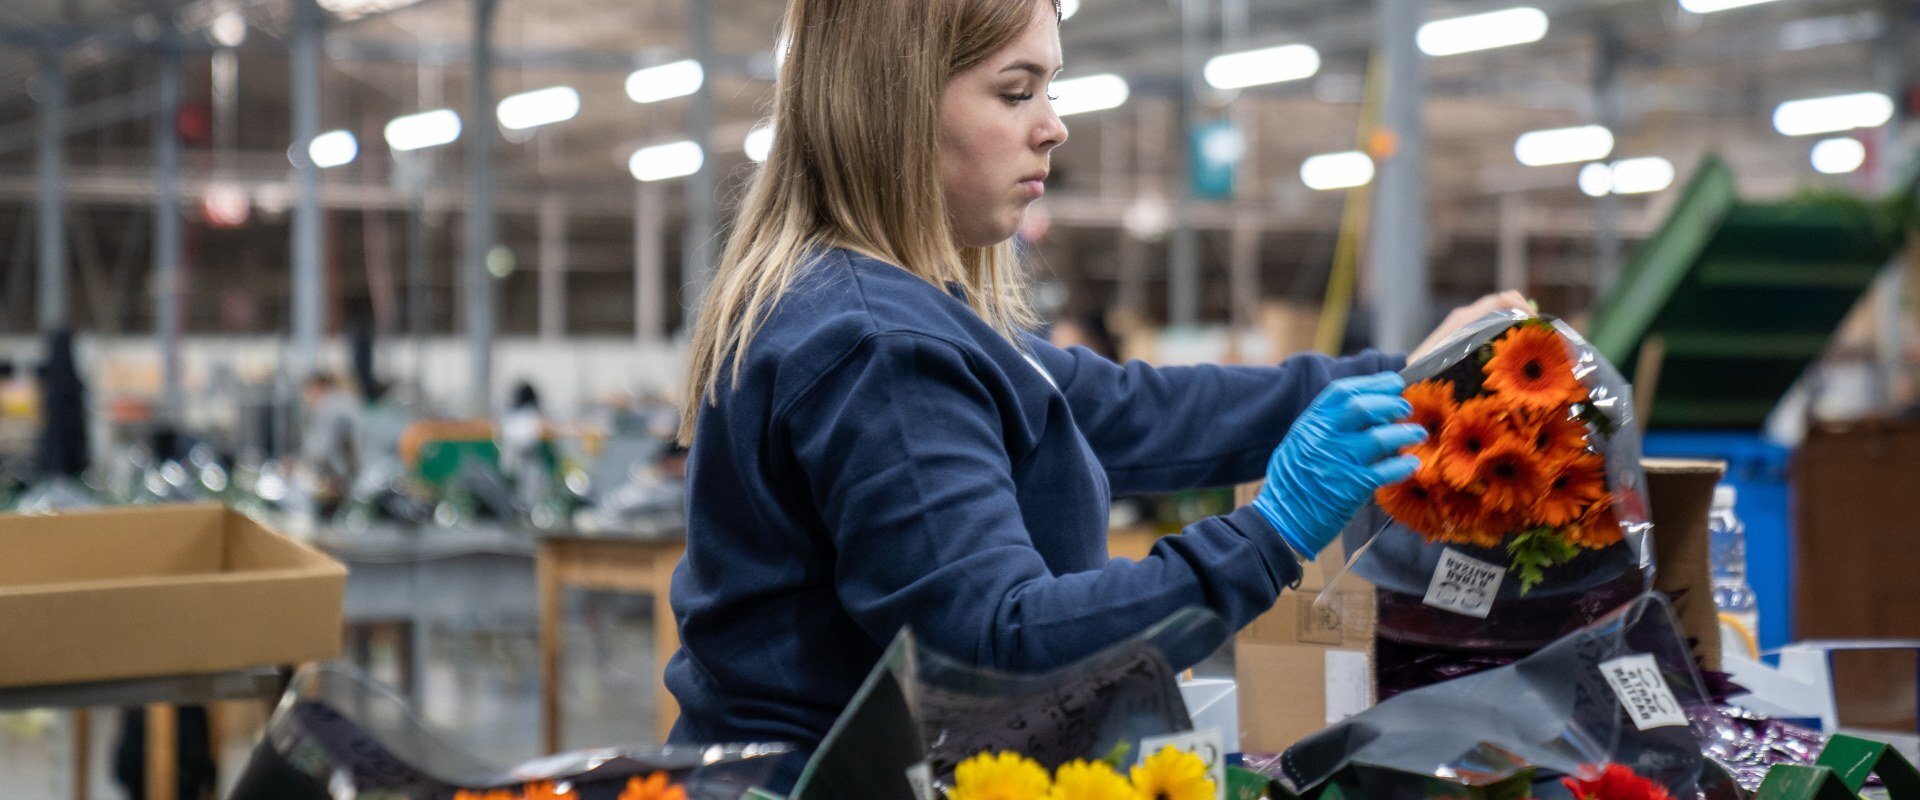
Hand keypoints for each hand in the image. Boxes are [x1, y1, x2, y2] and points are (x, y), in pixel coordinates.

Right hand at [1251, 373, 1425, 558]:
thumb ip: (1327, 426)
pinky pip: (1384, 471)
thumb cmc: (1292, 483)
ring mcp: (1337, 460)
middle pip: (1362, 407)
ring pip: (1379, 437)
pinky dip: (1402, 466)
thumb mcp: (1300, 443)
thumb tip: (1365, 411)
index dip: (1373, 384)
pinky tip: (1412, 464)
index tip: (1393, 383)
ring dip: (1403, 433)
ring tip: (1417, 433)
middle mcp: (1323, 437)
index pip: (1343, 391)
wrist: (1281, 521)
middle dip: (1390, 403)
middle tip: (1406, 407)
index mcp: (1310, 423)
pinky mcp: (1351, 486)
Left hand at [1409, 291, 1532, 361]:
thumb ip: (1480, 350)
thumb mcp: (1456, 359)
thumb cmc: (1428, 370)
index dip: (1522, 305)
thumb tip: (1510, 347)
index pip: (1501, 300)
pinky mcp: (1462, 330)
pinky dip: (1503, 328)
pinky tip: (1512, 347)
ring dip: (1514, 321)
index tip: (1536, 321)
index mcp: (1465, 319)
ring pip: (1496, 313)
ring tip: (1529, 340)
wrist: (1408, 372)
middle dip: (1522, 312)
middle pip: (1502, 303)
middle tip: (1538, 331)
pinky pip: (1488, 323)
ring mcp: (1463, 322)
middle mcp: (1465, 316)